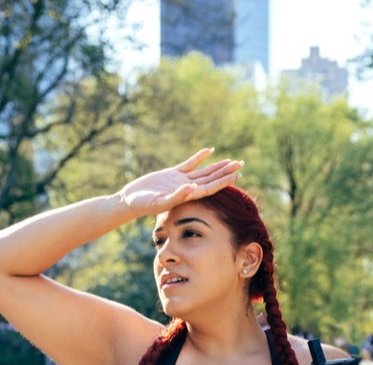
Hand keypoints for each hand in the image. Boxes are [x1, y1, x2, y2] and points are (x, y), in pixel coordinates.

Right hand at [116, 149, 242, 215]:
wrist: (130, 201)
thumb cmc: (143, 205)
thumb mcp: (159, 202)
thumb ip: (176, 197)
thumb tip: (192, 188)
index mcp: (187, 196)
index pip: (210, 187)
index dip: (224, 181)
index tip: (237, 175)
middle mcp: (187, 188)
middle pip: (211, 179)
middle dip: (226, 172)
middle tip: (241, 164)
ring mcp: (180, 180)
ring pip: (204, 171)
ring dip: (217, 166)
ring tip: (232, 160)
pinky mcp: (172, 173)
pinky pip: (190, 163)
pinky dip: (200, 157)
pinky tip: (210, 150)